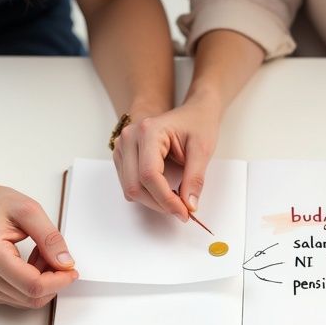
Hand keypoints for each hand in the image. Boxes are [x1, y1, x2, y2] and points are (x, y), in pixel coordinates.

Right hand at [0, 183, 78, 307]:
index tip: (71, 270)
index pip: (33, 285)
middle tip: (56, 258)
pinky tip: (29, 265)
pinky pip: (16, 298)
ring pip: (25, 300)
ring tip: (39, 255)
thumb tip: (65, 264)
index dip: (59, 282)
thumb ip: (50, 239)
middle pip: (30, 297)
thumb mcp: (30, 211)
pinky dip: (30, 285)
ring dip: (41, 282)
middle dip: (52, 281)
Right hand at [113, 97, 219, 220]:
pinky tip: (165, 191)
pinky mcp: (123, 156)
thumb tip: (189, 206)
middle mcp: (129, 137)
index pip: (149, 175)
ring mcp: (122, 147)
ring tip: (176, 200)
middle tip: (182, 211)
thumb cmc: (198, 124)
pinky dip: (147, 195)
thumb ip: (195, 178)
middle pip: (135, 185)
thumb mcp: (203, 149)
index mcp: (148, 131)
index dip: (166, 199)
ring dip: (153, 201)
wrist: (193, 112)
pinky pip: (129, 185)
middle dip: (159, 204)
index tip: (185, 212)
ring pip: (130, 189)